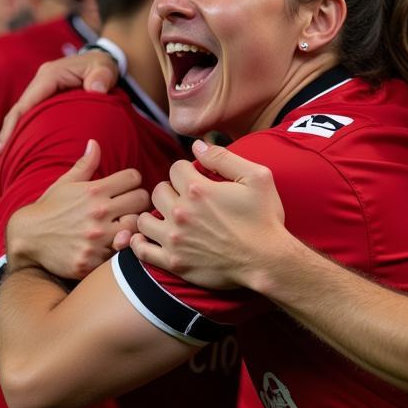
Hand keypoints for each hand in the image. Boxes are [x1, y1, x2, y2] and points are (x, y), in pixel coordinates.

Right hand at [0, 50, 119, 157]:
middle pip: (18, 109)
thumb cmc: (103, 66)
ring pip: (22, 112)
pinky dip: (23, 128)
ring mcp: (41, 88)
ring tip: (2, 156)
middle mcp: (41, 81)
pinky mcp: (45, 95)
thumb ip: (101, 77)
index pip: (26, 103)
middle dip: (7, 132)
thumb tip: (95, 89)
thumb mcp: (105, 68)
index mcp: (50, 75)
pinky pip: (31, 113)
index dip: (14, 124)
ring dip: (12, 132)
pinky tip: (18, 146)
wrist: (104, 60)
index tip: (4, 145)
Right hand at [6, 140, 145, 278]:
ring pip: (136, 227)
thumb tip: (94, 143)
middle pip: (141, 200)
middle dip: (137, 201)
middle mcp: (98, 212)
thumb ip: (85, 164)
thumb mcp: (65, 183)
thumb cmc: (49, 208)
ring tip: (124, 225)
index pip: (134, 177)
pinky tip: (111, 244)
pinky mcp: (92, 260)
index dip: (131, 180)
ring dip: (133, 225)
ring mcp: (96, 238)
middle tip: (129, 207)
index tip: (125, 187)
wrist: (26, 239)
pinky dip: (118, 248)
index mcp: (94, 190)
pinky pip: (120, 252)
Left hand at [129, 140, 288, 289]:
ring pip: (144, 219)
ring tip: (169, 217)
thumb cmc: (264, 218)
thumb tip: (197, 146)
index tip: (196, 179)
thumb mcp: (256, 177)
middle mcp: (181, 212)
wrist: (267, 260)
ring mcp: (175, 239)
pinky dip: (140, 242)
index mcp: (198, 189)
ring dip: (155, 214)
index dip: (187, 170)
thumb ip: (223, 157)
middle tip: (185, 198)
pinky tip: (149, 237)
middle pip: (158, 191)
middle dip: (171, 190)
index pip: (175, 168)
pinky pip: (141, 250)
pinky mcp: (174, 262)